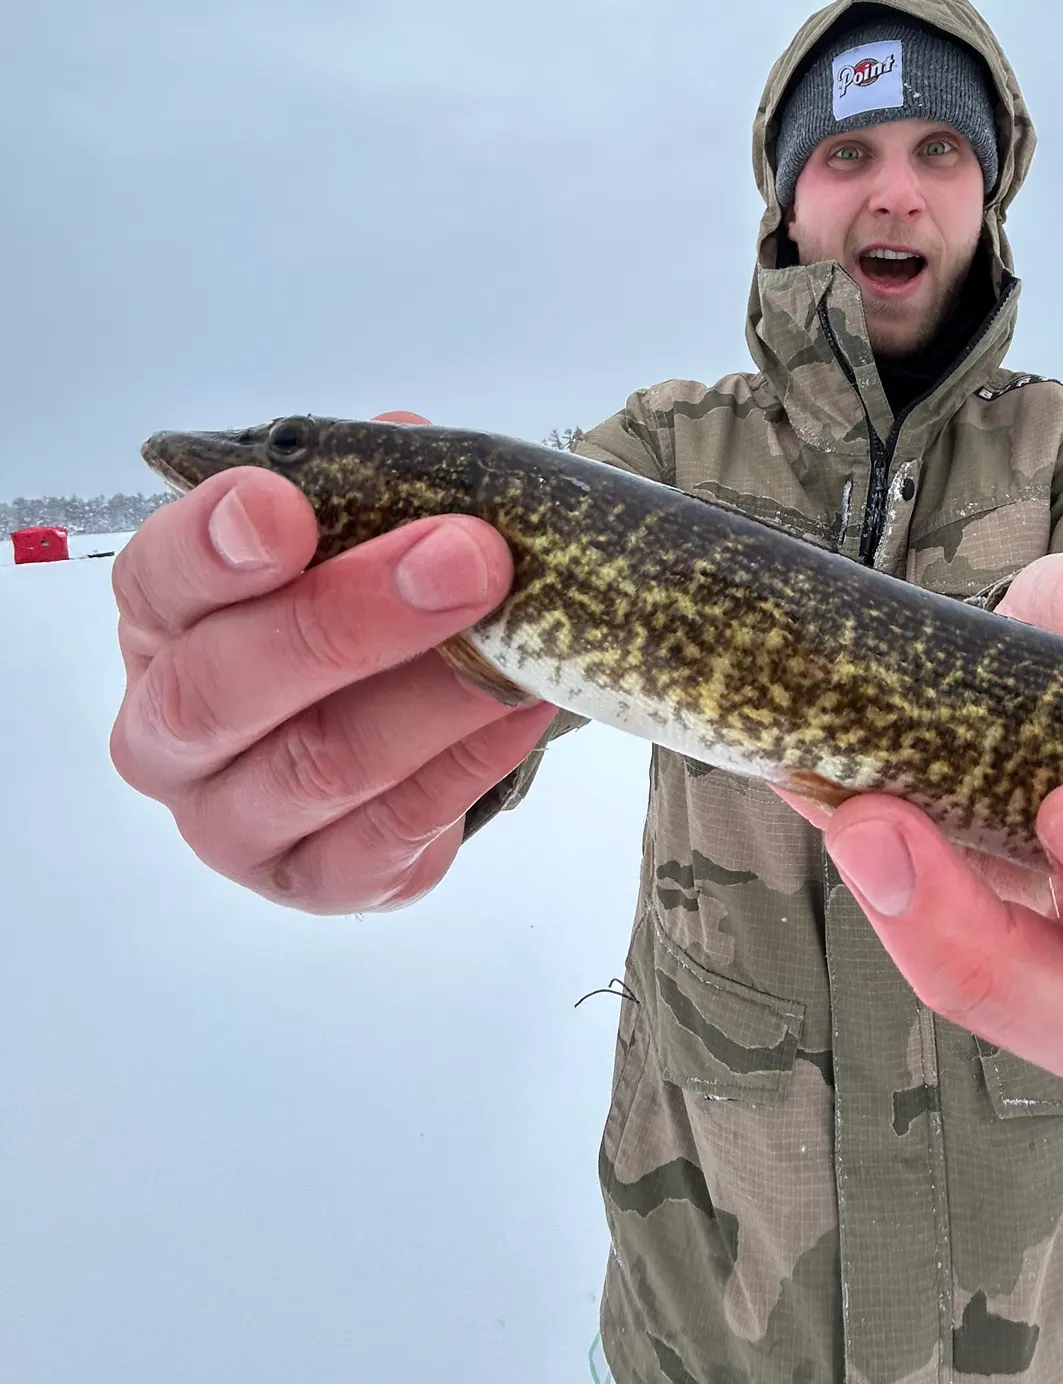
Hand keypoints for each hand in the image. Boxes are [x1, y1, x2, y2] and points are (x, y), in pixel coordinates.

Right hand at [110, 412, 556, 913]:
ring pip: (321, 764)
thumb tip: (411, 444)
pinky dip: (470, 763)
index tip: (281, 507)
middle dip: (353, 618)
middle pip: (227, 686)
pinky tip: (526, 706)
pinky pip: (394, 829)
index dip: (213, 547)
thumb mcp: (347, 546)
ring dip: (435, 695)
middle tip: (468, 559)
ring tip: (520, 641)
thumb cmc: (349, 625)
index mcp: (162, 628)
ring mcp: (234, 823)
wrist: (381, 744)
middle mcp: (168, 734)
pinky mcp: (320, 881)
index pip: (157, 584)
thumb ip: (367, 493)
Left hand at [779, 552, 1062, 1092]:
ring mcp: (1041, 964)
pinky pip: (924, 959)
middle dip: (1045, 954)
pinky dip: (884, 889)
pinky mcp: (951, 942)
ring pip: (1011, 1024)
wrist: (983, 656)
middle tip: (1038, 822)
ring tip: (871, 822)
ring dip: (943, 936)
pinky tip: (840, 804)